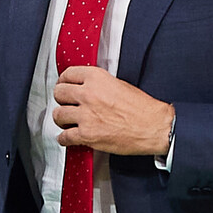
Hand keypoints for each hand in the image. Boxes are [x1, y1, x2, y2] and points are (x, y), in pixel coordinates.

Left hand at [52, 66, 173, 155]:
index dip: (64, 81)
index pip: (67, 74)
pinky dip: (65, 139)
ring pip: (58, 115)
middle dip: (61, 99)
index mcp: (97, 78)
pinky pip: (64, 137)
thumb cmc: (142, 108)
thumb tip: (84, 88)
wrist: (154, 126)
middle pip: (59, 93)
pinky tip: (69, 138)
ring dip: (62, 119)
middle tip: (65, 104)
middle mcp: (88, 94)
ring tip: (67, 121)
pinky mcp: (87, 135)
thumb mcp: (118, 84)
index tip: (64, 86)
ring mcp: (86, 115)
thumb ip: (98, 84)